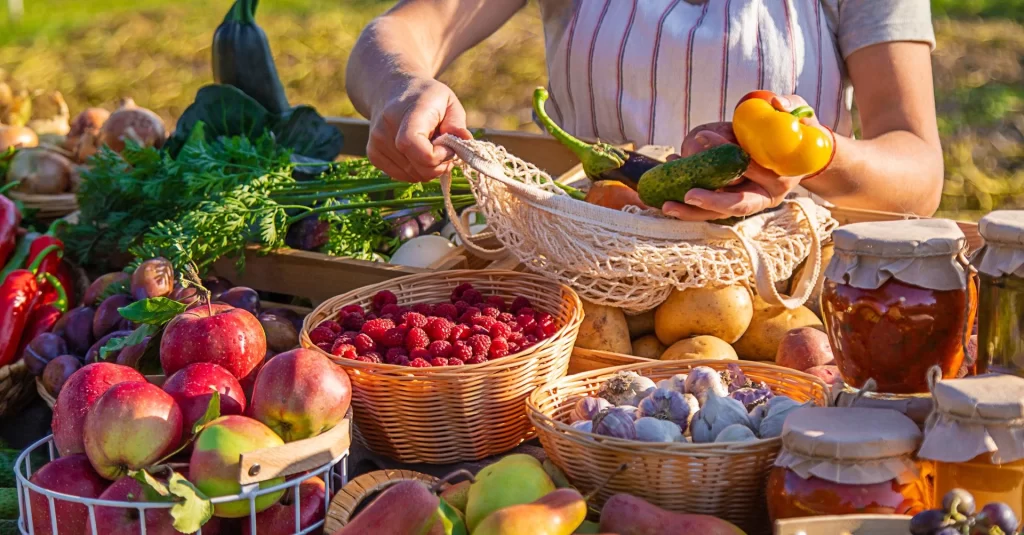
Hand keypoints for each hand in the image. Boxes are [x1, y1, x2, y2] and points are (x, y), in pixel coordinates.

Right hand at [367, 77, 472, 182]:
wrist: (393, 91)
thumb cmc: (426, 97)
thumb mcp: (449, 102)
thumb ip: (457, 124)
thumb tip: (466, 143)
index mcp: (406, 112)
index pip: (413, 145)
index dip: (437, 155)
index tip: (448, 147)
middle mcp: (385, 129)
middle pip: (417, 168)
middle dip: (438, 165)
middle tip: (444, 149)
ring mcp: (376, 144)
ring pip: (412, 176)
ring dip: (428, 168)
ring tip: (430, 147)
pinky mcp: (373, 155)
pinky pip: (403, 177)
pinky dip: (416, 170)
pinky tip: (418, 153)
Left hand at [662, 94, 825, 220]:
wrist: (799, 153)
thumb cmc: (798, 130)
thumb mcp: (800, 114)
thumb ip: (791, 107)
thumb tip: (777, 103)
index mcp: (781, 177)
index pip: (751, 168)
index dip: (726, 152)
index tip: (702, 137)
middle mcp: (765, 196)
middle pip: (735, 203)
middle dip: (710, 201)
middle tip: (687, 195)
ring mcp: (748, 202)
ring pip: (718, 213)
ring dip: (692, 212)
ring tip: (666, 205)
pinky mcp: (732, 202)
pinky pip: (709, 208)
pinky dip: (688, 203)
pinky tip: (665, 191)